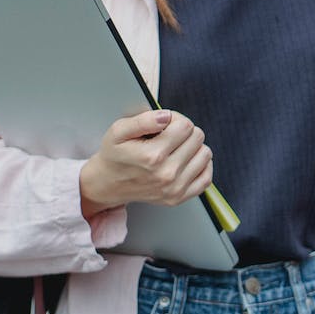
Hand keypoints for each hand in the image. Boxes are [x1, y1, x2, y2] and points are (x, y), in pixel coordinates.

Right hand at [77, 109, 212, 211]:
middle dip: (184, 131)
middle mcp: (166, 174)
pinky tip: (185, 161)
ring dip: (193, 147)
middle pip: (197, 138)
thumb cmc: (114, 155)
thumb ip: (143, 120)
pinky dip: (200, 166)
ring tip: (174, 148)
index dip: (176, 119)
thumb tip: (166, 116)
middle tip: (168, 135)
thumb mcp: (119, 131)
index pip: (185, 126)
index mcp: (152, 156)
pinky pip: (206, 177)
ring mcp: (175, 188)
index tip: (165, 124)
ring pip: (205, 154)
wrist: (107, 184)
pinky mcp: (179, 198)